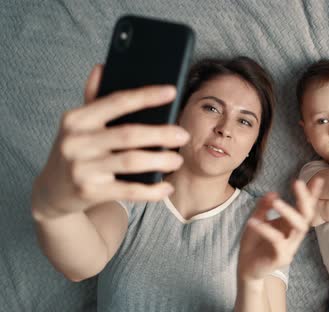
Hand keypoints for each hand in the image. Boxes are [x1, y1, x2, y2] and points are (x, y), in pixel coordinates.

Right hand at [32, 64, 189, 218]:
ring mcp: (81, 168)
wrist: (53, 192)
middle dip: (160, 134)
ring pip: (131, 161)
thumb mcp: (79, 126)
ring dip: (160, 161)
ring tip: (177, 160)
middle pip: (128, 134)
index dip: (146, 95)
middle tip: (183, 135)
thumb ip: (93, 99)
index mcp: (76, 119)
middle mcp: (76, 141)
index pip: (116, 102)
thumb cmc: (77, 151)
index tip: (172, 91)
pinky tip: (166, 188)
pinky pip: (128, 190)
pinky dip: (151, 190)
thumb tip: (102, 67)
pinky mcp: (89, 191)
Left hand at [237, 178, 323, 281]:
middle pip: (307, 216)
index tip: (318, 178)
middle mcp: (294, 235)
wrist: (246, 267)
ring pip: (299, 228)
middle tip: (297, 182)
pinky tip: (252, 221)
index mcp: (291, 225)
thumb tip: (273, 193)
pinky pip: (277, 240)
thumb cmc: (254, 243)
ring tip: (275, 201)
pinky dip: (265, 229)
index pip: (305, 208)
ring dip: (289, 212)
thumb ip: (264, 206)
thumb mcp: (257, 219)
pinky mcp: (281, 257)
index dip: (312, 194)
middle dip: (304, 198)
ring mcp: (290, 247)